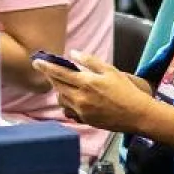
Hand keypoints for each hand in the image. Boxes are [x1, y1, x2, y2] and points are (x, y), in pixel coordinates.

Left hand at [32, 51, 154, 131]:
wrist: (137, 115)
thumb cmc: (126, 91)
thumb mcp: (110, 70)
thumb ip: (90, 61)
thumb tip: (73, 53)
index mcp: (87, 83)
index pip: (60, 73)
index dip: (46, 67)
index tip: (36, 61)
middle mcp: (81, 98)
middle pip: (57, 86)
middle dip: (51, 77)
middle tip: (48, 70)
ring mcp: (81, 111)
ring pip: (61, 99)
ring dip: (60, 90)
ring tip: (66, 83)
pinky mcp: (84, 120)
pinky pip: (69, 110)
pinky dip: (68, 102)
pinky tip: (75, 97)